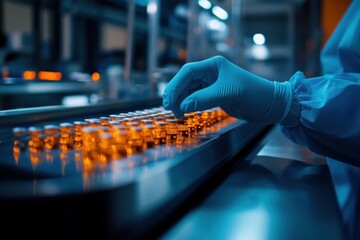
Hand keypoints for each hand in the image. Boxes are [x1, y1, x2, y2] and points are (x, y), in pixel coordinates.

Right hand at [163, 56, 293, 123]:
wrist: (270, 105)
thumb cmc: (253, 93)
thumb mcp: (228, 94)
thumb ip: (203, 99)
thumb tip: (182, 106)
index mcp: (213, 65)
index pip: (188, 72)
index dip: (175, 86)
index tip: (169, 100)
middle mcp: (211, 73)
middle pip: (186, 81)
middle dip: (175, 94)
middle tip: (168, 108)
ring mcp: (212, 84)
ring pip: (189, 91)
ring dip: (181, 101)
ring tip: (176, 113)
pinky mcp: (215, 95)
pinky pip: (196, 98)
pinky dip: (189, 105)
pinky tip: (184, 112)